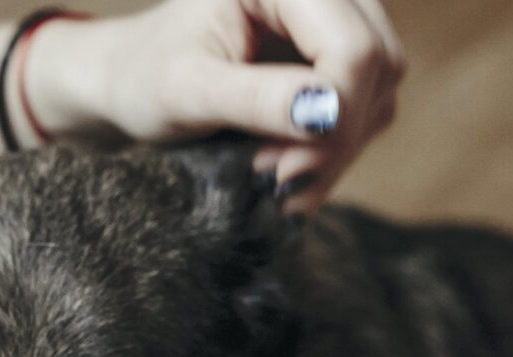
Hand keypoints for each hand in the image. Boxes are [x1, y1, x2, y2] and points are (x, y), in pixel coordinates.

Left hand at [26, 0, 404, 212]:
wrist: (130, 81)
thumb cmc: (144, 77)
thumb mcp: (186, 91)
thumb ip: (254, 98)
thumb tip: (326, 114)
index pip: (353, 45)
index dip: (334, 115)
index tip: (281, 171)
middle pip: (379, 64)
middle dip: (335, 137)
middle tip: (274, 179)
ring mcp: (336, 21)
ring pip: (381, 91)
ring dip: (335, 150)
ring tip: (271, 174)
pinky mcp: (337, 59)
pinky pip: (368, 109)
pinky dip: (333, 150)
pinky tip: (286, 168)